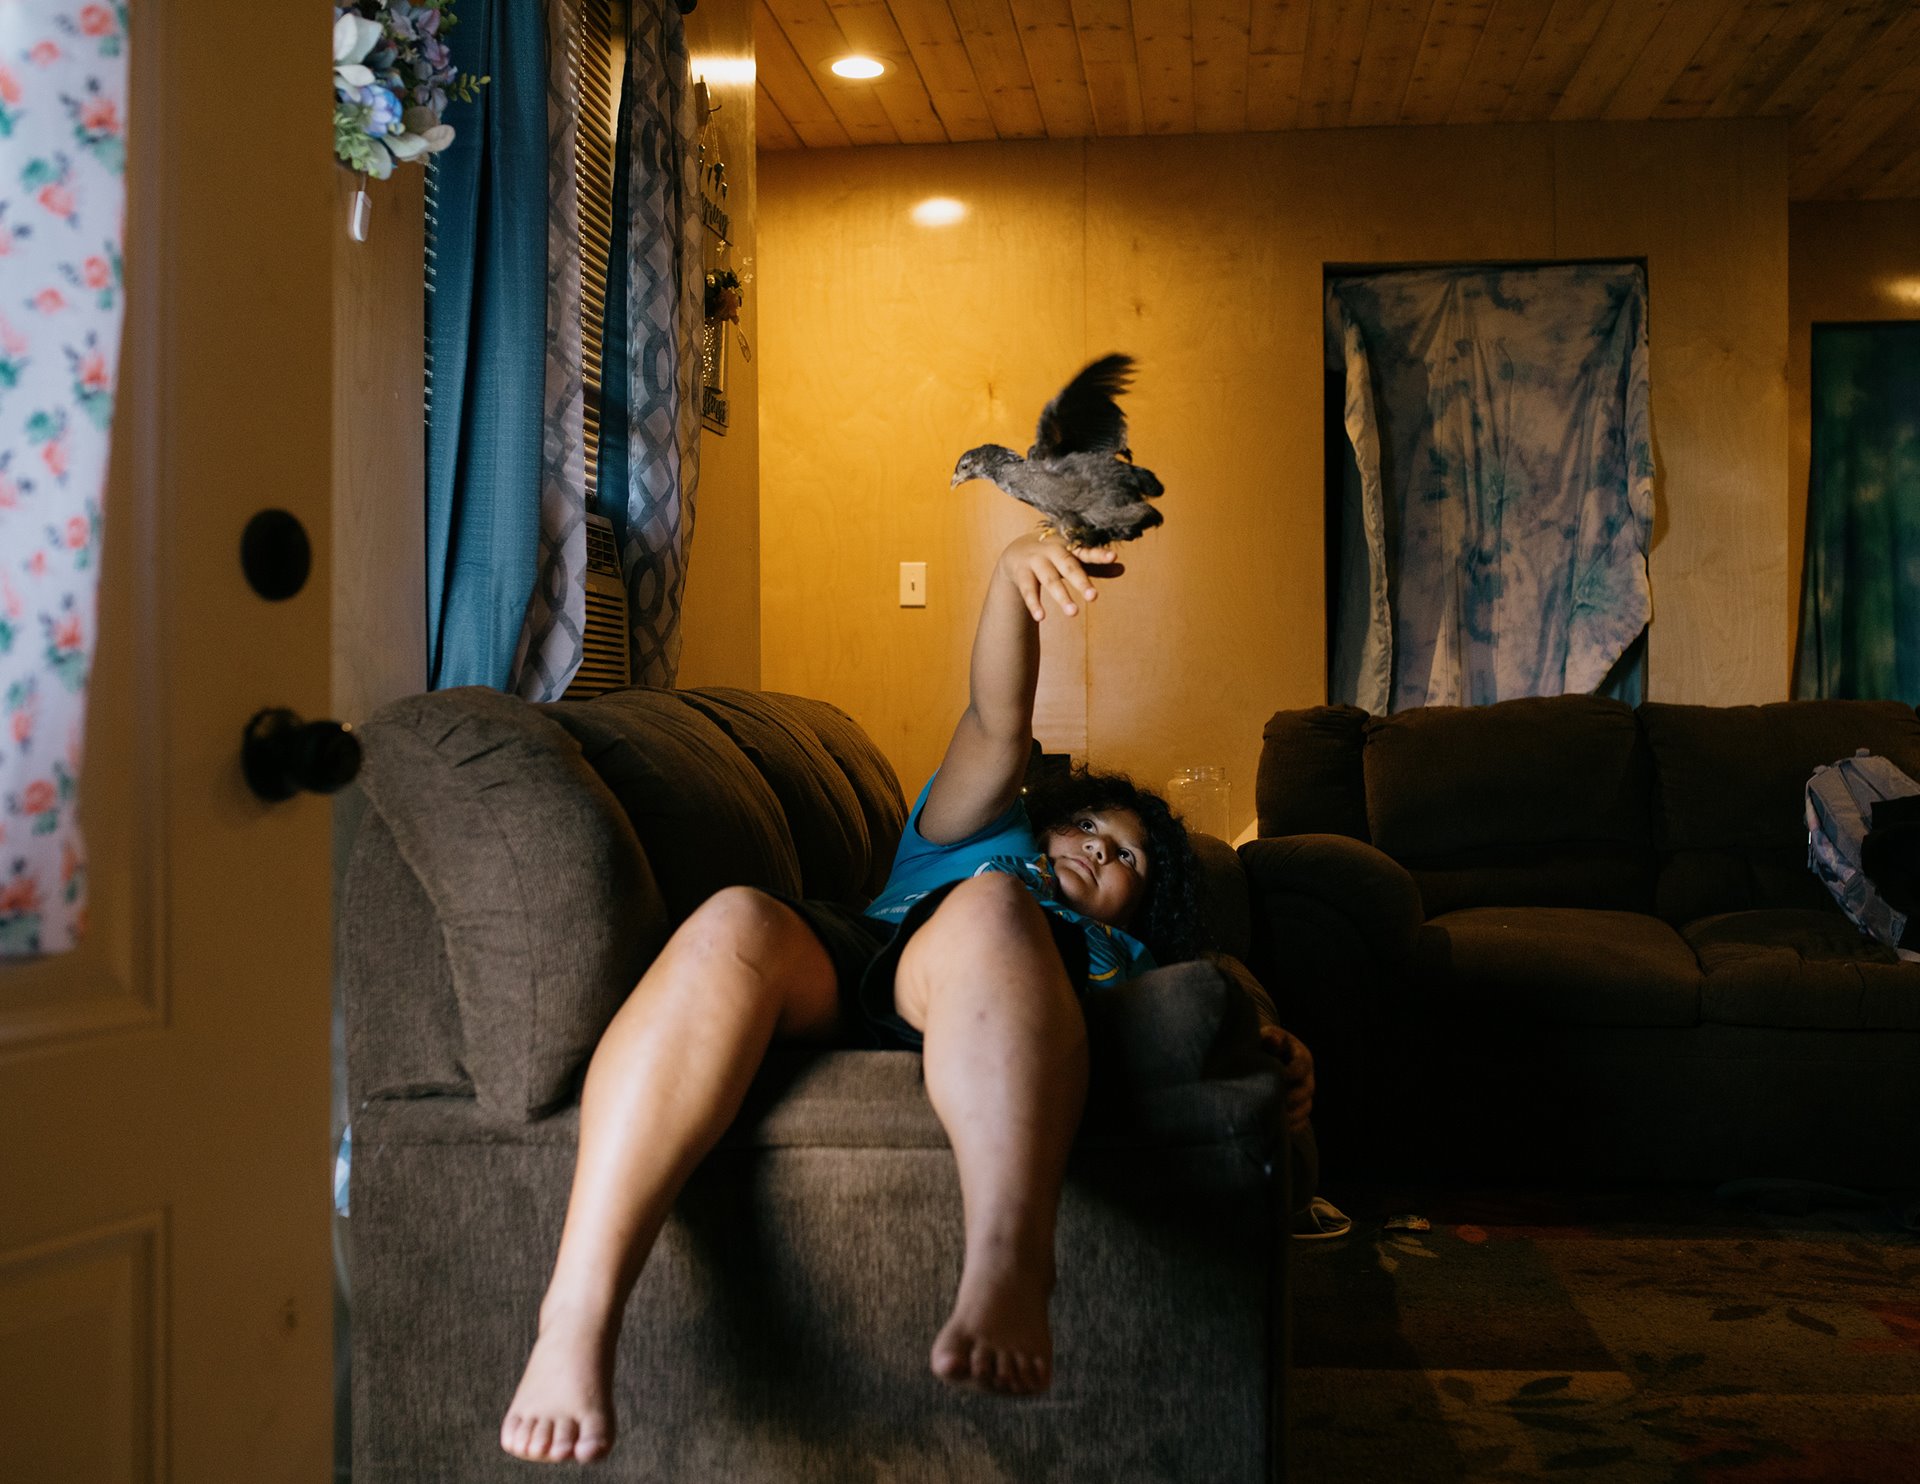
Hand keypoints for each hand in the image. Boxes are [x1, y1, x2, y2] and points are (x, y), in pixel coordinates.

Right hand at [998, 530, 1122, 621]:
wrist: (1017, 551)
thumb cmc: (1054, 557)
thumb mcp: (1074, 559)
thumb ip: (1096, 566)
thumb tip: (1122, 569)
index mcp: (1068, 546)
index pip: (1085, 551)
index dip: (1098, 554)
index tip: (1113, 557)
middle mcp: (1052, 551)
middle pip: (1068, 566)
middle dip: (1081, 581)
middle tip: (1094, 597)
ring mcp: (1035, 561)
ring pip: (1050, 580)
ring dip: (1061, 596)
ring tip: (1073, 613)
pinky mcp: (1021, 574)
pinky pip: (1028, 590)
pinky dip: (1034, 604)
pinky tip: (1041, 617)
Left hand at [1259, 1024, 1314, 1134]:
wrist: (1262, 1057)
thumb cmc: (1264, 1044)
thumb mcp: (1266, 1036)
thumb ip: (1269, 1037)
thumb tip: (1272, 1039)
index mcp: (1302, 1057)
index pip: (1302, 1066)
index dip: (1291, 1073)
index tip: (1277, 1077)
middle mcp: (1307, 1077)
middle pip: (1306, 1091)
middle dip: (1292, 1098)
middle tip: (1274, 1102)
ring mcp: (1304, 1095)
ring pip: (1306, 1108)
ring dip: (1292, 1115)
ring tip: (1275, 1119)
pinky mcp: (1298, 1109)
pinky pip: (1301, 1122)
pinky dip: (1292, 1127)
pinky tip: (1278, 1129)